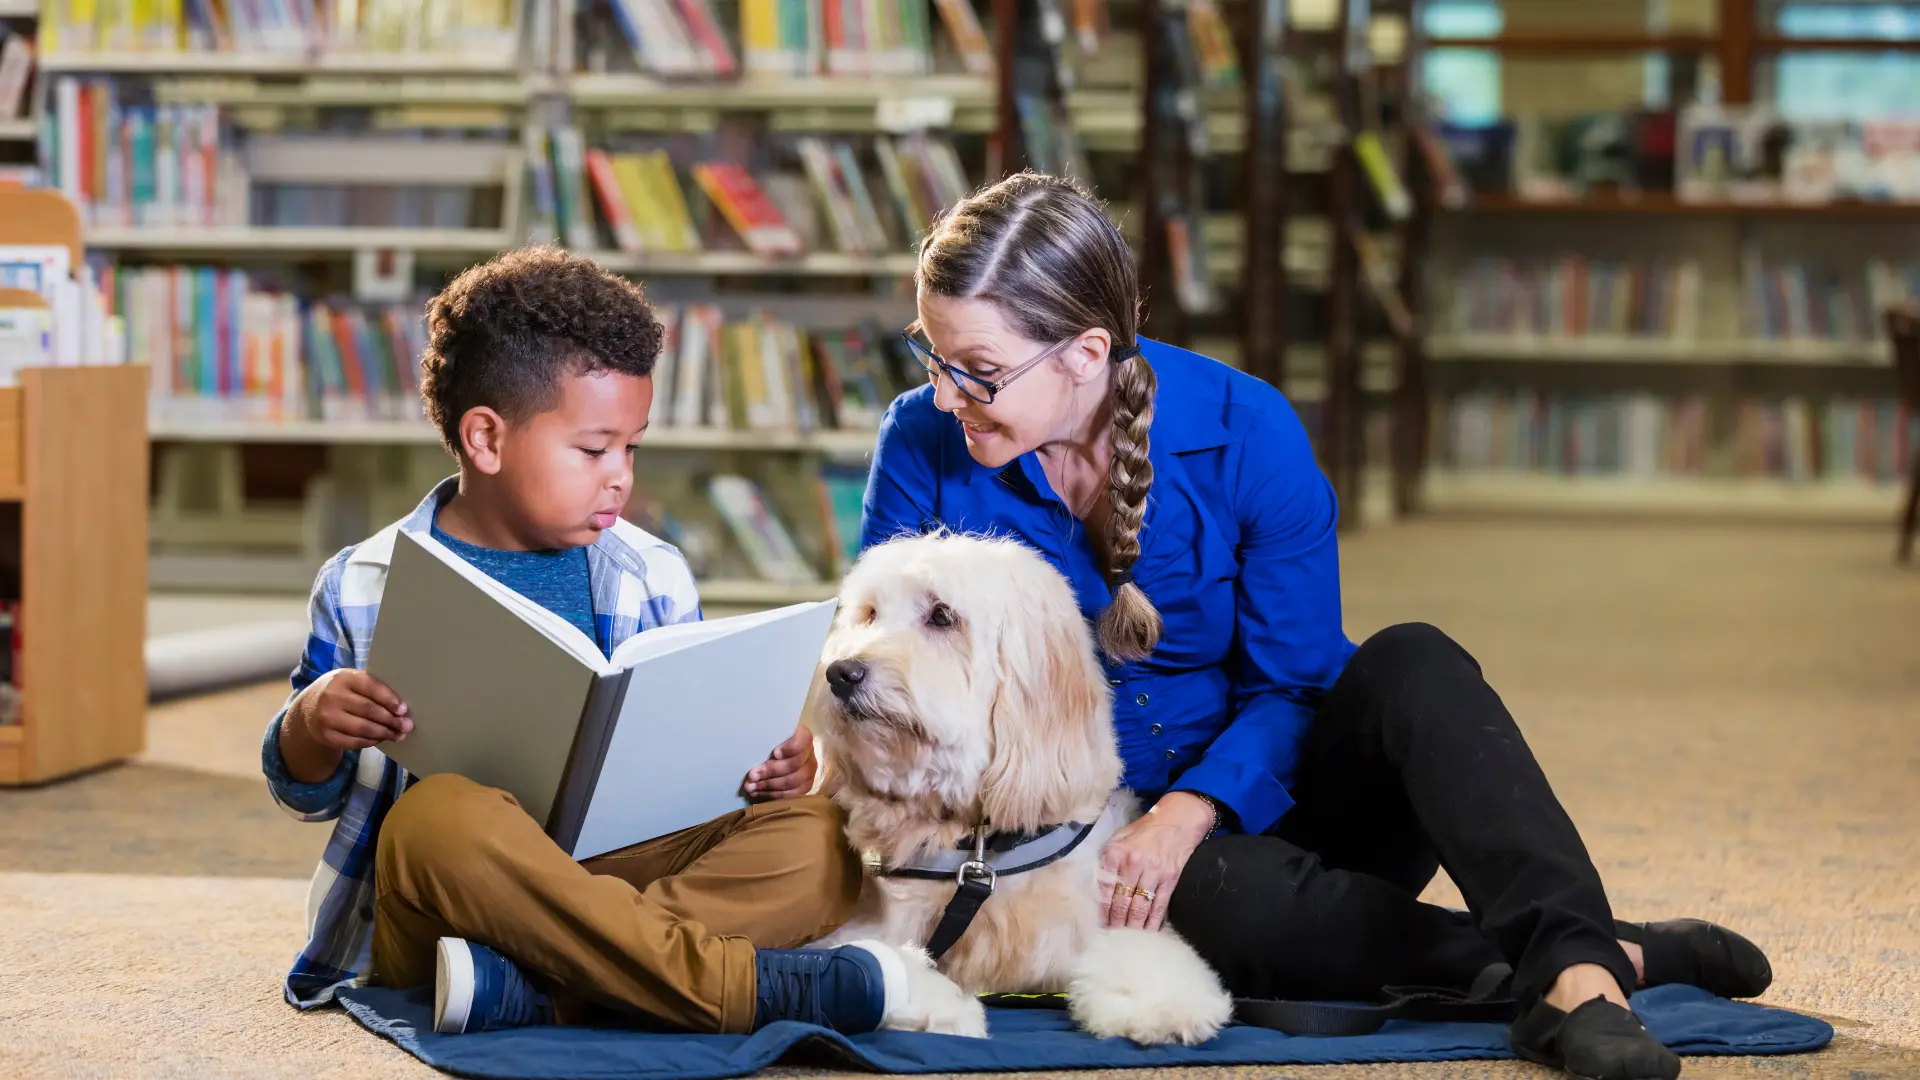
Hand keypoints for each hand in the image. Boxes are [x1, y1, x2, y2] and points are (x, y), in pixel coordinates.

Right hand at [295, 669, 410, 750]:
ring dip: (384, 733)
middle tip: (407, 726)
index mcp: (343, 677)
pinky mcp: (326, 736)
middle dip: (391, 720)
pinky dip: (371, 742)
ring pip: (363, 728)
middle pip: (369, 710)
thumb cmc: (340, 692)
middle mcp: (332, 696)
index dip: (389, 699)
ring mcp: (327, 717)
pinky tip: (381, 739)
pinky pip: (354, 741)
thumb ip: (372, 688)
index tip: (403, 710)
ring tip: (398, 735)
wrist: (308, 708)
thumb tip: (401, 708)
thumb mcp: (351, 681)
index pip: (371, 687)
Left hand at [745, 723, 816, 800]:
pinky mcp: (806, 786)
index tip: (774, 754)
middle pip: (795, 765)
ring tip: (751, 787)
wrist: (777, 756)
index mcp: (803, 736)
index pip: (802, 740)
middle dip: (771, 771)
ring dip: (769, 785)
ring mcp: (809, 771)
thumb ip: (766, 742)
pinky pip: (792, 794)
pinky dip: (774, 795)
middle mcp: (809, 754)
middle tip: (752, 775)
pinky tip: (759, 793)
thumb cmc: (770, 744)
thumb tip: (751, 750)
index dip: (789, 748)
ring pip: (793, 782)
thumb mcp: (768, 738)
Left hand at [1098, 791, 1214, 930]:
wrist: (1177, 820)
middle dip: (1117, 923)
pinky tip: (1148, 932)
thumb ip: (1108, 858)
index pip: (1105, 889)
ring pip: (1140, 908)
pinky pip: (1159, 906)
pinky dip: (1153, 922)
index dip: (1102, 911)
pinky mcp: (1170, 878)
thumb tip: (1097, 885)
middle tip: (1113, 937)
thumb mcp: (1120, 836)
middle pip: (1122, 903)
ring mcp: (1154, 872)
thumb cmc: (1145, 830)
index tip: (1100, 925)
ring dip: (1133, 926)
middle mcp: (1134, 863)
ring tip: (1128, 939)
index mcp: (1116, 853)